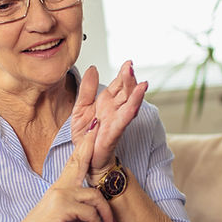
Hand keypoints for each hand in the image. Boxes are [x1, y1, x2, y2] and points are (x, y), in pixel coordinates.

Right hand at [3, 121, 114, 221]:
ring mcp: (60, 195)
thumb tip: (97, 209)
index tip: (92, 129)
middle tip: (98, 127)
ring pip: (95, 195)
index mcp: (61, 188)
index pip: (74, 163)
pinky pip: (90, 212)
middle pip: (79, 161)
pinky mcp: (62, 208)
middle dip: (90, 145)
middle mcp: (60, 187)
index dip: (84, 146)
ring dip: (105, 213)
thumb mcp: (67, 218)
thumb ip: (81, 209)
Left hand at [71, 62, 147, 180]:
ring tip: (142, 84)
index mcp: (107, 102)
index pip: (118, 85)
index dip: (123, 74)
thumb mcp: (80, 108)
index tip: (129, 63)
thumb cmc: (86, 135)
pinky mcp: (114, 133)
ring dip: (136, 94)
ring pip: (129, 104)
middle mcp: (115, 110)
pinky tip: (136, 103)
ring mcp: (116, 121)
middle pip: (126, 92)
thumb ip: (86, 90)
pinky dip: (131, 111)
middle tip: (131, 67)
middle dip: (129, 80)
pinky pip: (124, 120)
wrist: (85, 158)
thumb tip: (93, 68)